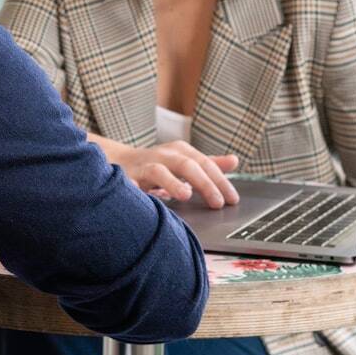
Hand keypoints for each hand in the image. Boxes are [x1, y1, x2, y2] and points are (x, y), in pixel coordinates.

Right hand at [117, 141, 241, 207]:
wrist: (121, 161)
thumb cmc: (159, 164)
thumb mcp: (185, 160)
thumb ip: (209, 163)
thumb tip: (234, 161)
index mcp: (181, 151)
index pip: (205, 164)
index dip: (220, 181)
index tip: (232, 199)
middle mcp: (164, 155)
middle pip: (187, 166)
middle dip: (204, 184)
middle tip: (218, 203)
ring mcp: (144, 165)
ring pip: (159, 171)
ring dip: (173, 183)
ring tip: (185, 195)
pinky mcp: (127, 176)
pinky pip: (130, 183)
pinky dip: (136, 188)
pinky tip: (142, 195)